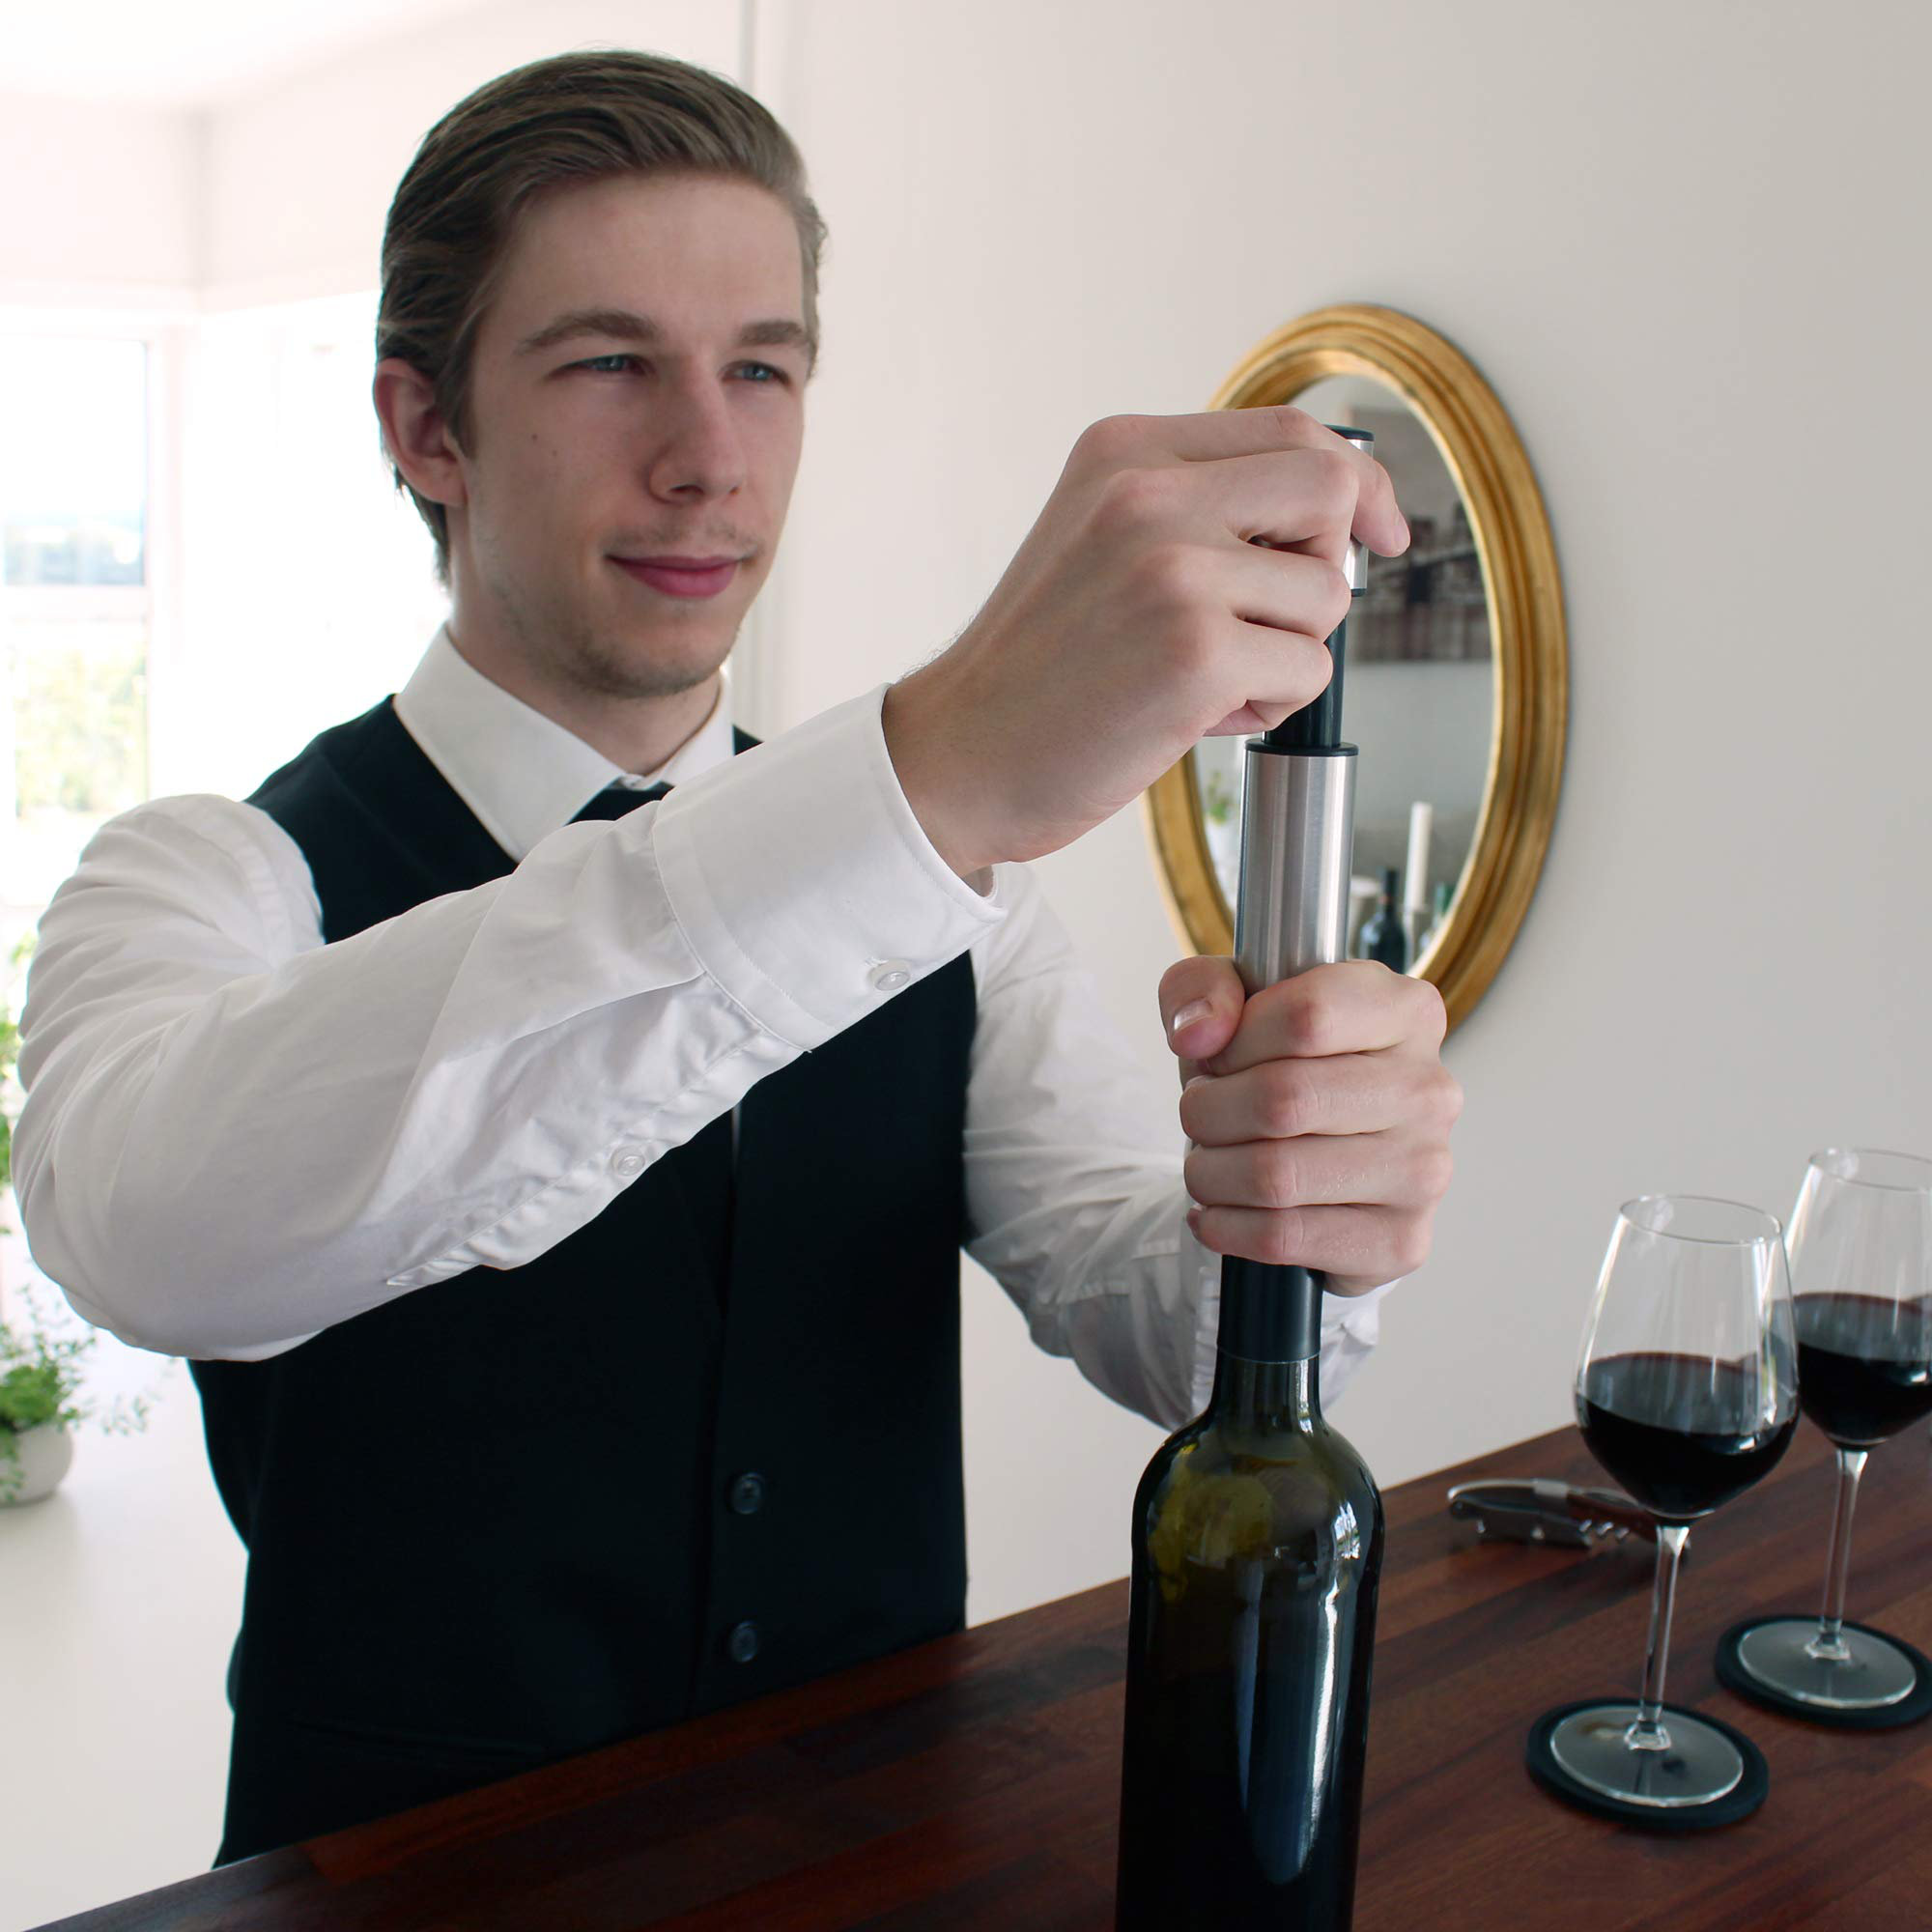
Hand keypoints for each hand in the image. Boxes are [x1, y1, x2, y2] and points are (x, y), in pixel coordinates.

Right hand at [881, 407, 1407, 876]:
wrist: (958, 754)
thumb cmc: (1035, 668)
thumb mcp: (1098, 537)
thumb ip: (1194, 504)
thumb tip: (1335, 511)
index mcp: (1125, 451)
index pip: (1292, 434)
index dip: (1354, 488)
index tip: (1376, 533)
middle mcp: (1148, 493)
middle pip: (1331, 491)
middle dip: (1329, 563)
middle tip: (1272, 618)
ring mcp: (1174, 569)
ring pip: (1324, 596)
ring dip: (1283, 652)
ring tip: (1196, 679)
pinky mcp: (1197, 652)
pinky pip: (1308, 671)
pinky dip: (1266, 706)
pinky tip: (1190, 716)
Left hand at [1160, 957, 1459, 1295]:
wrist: (1320, 1158)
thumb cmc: (1278, 1067)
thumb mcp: (1230, 1003)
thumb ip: (1200, 989)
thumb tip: (1197, 1033)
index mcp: (1406, 1010)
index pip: (1305, 1017)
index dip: (1234, 1042)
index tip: (1217, 1057)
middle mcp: (1429, 1089)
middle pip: (1283, 1099)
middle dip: (1207, 1110)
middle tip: (1199, 1114)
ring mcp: (1423, 1170)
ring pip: (1276, 1175)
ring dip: (1210, 1172)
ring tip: (1208, 1162)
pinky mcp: (1400, 1241)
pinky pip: (1283, 1237)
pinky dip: (1225, 1226)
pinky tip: (1219, 1211)